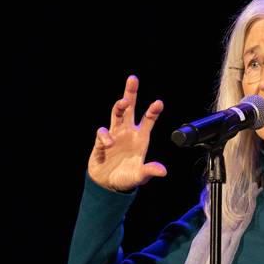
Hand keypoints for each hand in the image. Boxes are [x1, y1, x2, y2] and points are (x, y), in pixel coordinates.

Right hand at [88, 76, 165, 191]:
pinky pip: (102, 134)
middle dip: (131, 93)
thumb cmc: (127, 177)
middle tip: (133, 79)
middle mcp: (127, 132)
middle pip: (129, 108)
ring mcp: (114, 135)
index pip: (148, 120)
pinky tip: (109, 143)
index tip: (159, 103)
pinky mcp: (100, 143)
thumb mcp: (140, 176)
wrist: (108, 185)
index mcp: (140, 137)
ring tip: (124, 101)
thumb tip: (163, 171)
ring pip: (115, 114)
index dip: (153, 111)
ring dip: (119, 106)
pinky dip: (105, 136)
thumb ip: (150, 171)